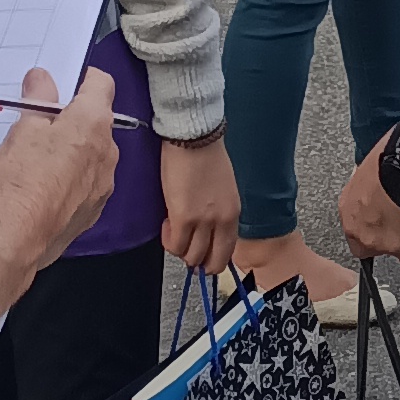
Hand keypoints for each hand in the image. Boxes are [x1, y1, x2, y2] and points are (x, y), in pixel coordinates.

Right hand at [0, 65, 117, 272]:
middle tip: (39, 121)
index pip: (101, 83)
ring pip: (92, 151)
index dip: (81, 78)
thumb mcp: (23, 129)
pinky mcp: (94, 207)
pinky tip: (44, 183)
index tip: (62, 82)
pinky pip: (88, 180)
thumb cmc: (20, 184)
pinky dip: (72, 175)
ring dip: (72, 147)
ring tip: (37, 156)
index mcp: (93, 123)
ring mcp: (104, 182)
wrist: (19, 239)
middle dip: (71, 115)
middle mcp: (108, 151)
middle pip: (96, 119)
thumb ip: (38, 97)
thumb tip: (43, 78)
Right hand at [160, 131, 239, 273]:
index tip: (201, 257)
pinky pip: (174, 244)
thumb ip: (217, 212)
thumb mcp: (222, 189)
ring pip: (190, 256)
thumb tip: (204, 230)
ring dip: (179, 248)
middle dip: (197, 261)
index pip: (227, 251)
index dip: (212, 260)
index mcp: (233, 212)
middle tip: (184, 248)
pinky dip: (168, 240)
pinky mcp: (183, 217)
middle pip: (212, 262)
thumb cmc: (206, 155)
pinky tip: (166, 223)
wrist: (193, 137)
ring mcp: (203, 221)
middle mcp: (221, 220)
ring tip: (173, 229)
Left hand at [338, 139, 399, 267]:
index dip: (373, 223)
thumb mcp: (372, 168)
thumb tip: (381, 183)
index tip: (384, 218)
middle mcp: (358, 228)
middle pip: (369, 245)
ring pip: (392, 250)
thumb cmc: (392, 157)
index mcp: (348, 207)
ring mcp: (379, 241)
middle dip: (385, 237)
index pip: (355, 226)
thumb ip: (372, 185)